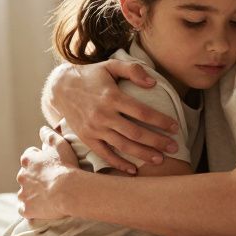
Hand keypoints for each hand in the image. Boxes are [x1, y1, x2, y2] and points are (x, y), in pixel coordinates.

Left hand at [16, 126, 80, 219]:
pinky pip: (24, 209)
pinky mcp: (26, 209)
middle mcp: (21, 176)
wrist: (68, 190)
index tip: (49, 165)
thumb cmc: (66, 166)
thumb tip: (42, 129)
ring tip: (47, 196)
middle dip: (34, 178)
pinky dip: (30, 208)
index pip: (29, 157)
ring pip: (24, 192)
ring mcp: (23, 194)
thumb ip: (50, 135)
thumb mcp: (60, 144)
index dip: (39, 160)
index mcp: (28, 160)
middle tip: (50, 181)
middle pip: (25, 176)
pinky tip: (39, 208)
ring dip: (32, 193)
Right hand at [51, 60, 178, 173]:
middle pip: (136, 133)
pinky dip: (119, 164)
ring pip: (123, 146)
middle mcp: (104, 114)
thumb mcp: (111, 65)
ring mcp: (95, 128)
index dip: (161, 121)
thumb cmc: (91, 75)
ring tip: (160, 160)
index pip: (143, 112)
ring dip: (143, 155)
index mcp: (112, 96)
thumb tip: (153, 83)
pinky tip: (133, 170)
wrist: (60, 87)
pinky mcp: (87, 138)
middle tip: (175, 147)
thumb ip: (133, 70)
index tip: (175, 127)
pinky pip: (105, 154)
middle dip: (158, 141)